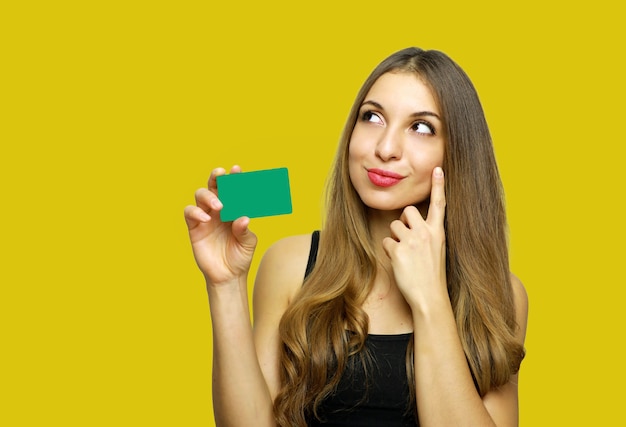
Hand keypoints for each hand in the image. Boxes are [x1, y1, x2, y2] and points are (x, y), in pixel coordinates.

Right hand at [184, 166, 257, 286]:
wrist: (228, 276)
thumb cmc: (240, 256)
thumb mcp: (248, 243)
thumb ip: (244, 230)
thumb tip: (242, 218)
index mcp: (234, 209)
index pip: (233, 189)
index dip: (234, 178)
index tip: (236, 170)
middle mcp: (219, 209)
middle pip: (214, 186)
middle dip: (216, 177)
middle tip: (221, 174)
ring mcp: (206, 217)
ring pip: (201, 195)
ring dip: (208, 195)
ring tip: (219, 206)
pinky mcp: (194, 227)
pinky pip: (190, 213)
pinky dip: (196, 212)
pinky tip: (206, 218)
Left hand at [382, 167, 446, 307]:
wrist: (430, 297)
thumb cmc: (432, 276)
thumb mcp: (437, 251)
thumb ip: (427, 235)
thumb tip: (410, 224)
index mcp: (438, 232)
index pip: (439, 204)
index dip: (439, 186)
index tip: (437, 168)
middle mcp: (426, 233)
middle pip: (407, 211)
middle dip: (403, 221)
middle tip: (407, 238)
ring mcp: (412, 241)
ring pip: (393, 226)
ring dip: (395, 238)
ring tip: (404, 255)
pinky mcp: (398, 251)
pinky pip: (385, 242)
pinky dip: (388, 251)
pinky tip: (398, 263)